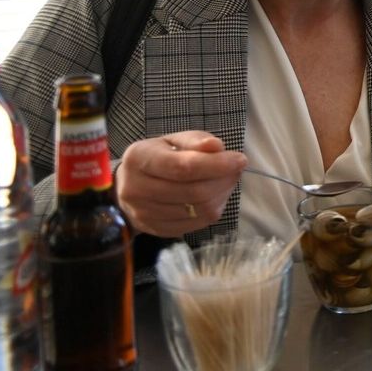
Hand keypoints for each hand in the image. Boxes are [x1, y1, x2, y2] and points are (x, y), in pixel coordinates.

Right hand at [117, 132, 245, 236]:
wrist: (131, 185)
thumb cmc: (158, 157)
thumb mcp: (173, 140)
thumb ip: (195, 140)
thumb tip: (217, 146)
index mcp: (140, 160)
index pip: (183, 167)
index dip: (217, 165)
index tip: (240, 159)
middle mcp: (136, 189)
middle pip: (193, 191)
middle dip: (224, 180)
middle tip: (236, 169)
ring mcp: (144, 214)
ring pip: (198, 209)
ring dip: (222, 194)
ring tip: (226, 180)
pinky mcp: (156, 230)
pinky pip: (196, 224)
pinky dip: (213, 209)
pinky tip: (215, 196)